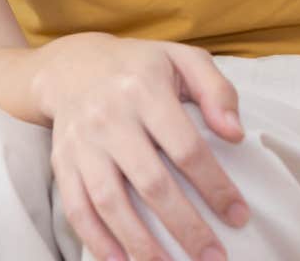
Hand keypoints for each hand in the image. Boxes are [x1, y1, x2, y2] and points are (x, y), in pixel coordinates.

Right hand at [32, 32, 249, 260]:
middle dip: (185, 226)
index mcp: (144, 89)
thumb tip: (236, 134)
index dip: (214, 186)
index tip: (238, 216)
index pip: (185, 147)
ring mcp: (81, 143)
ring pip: (111, 202)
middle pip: (151, 182)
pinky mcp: (62, 162)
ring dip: (140, 243)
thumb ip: (216, 90)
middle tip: (213, 256)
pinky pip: (77, 208)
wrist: (72, 65)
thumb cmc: (140, 67)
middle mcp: (109, 117)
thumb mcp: (183, 59)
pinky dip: (97, 240)